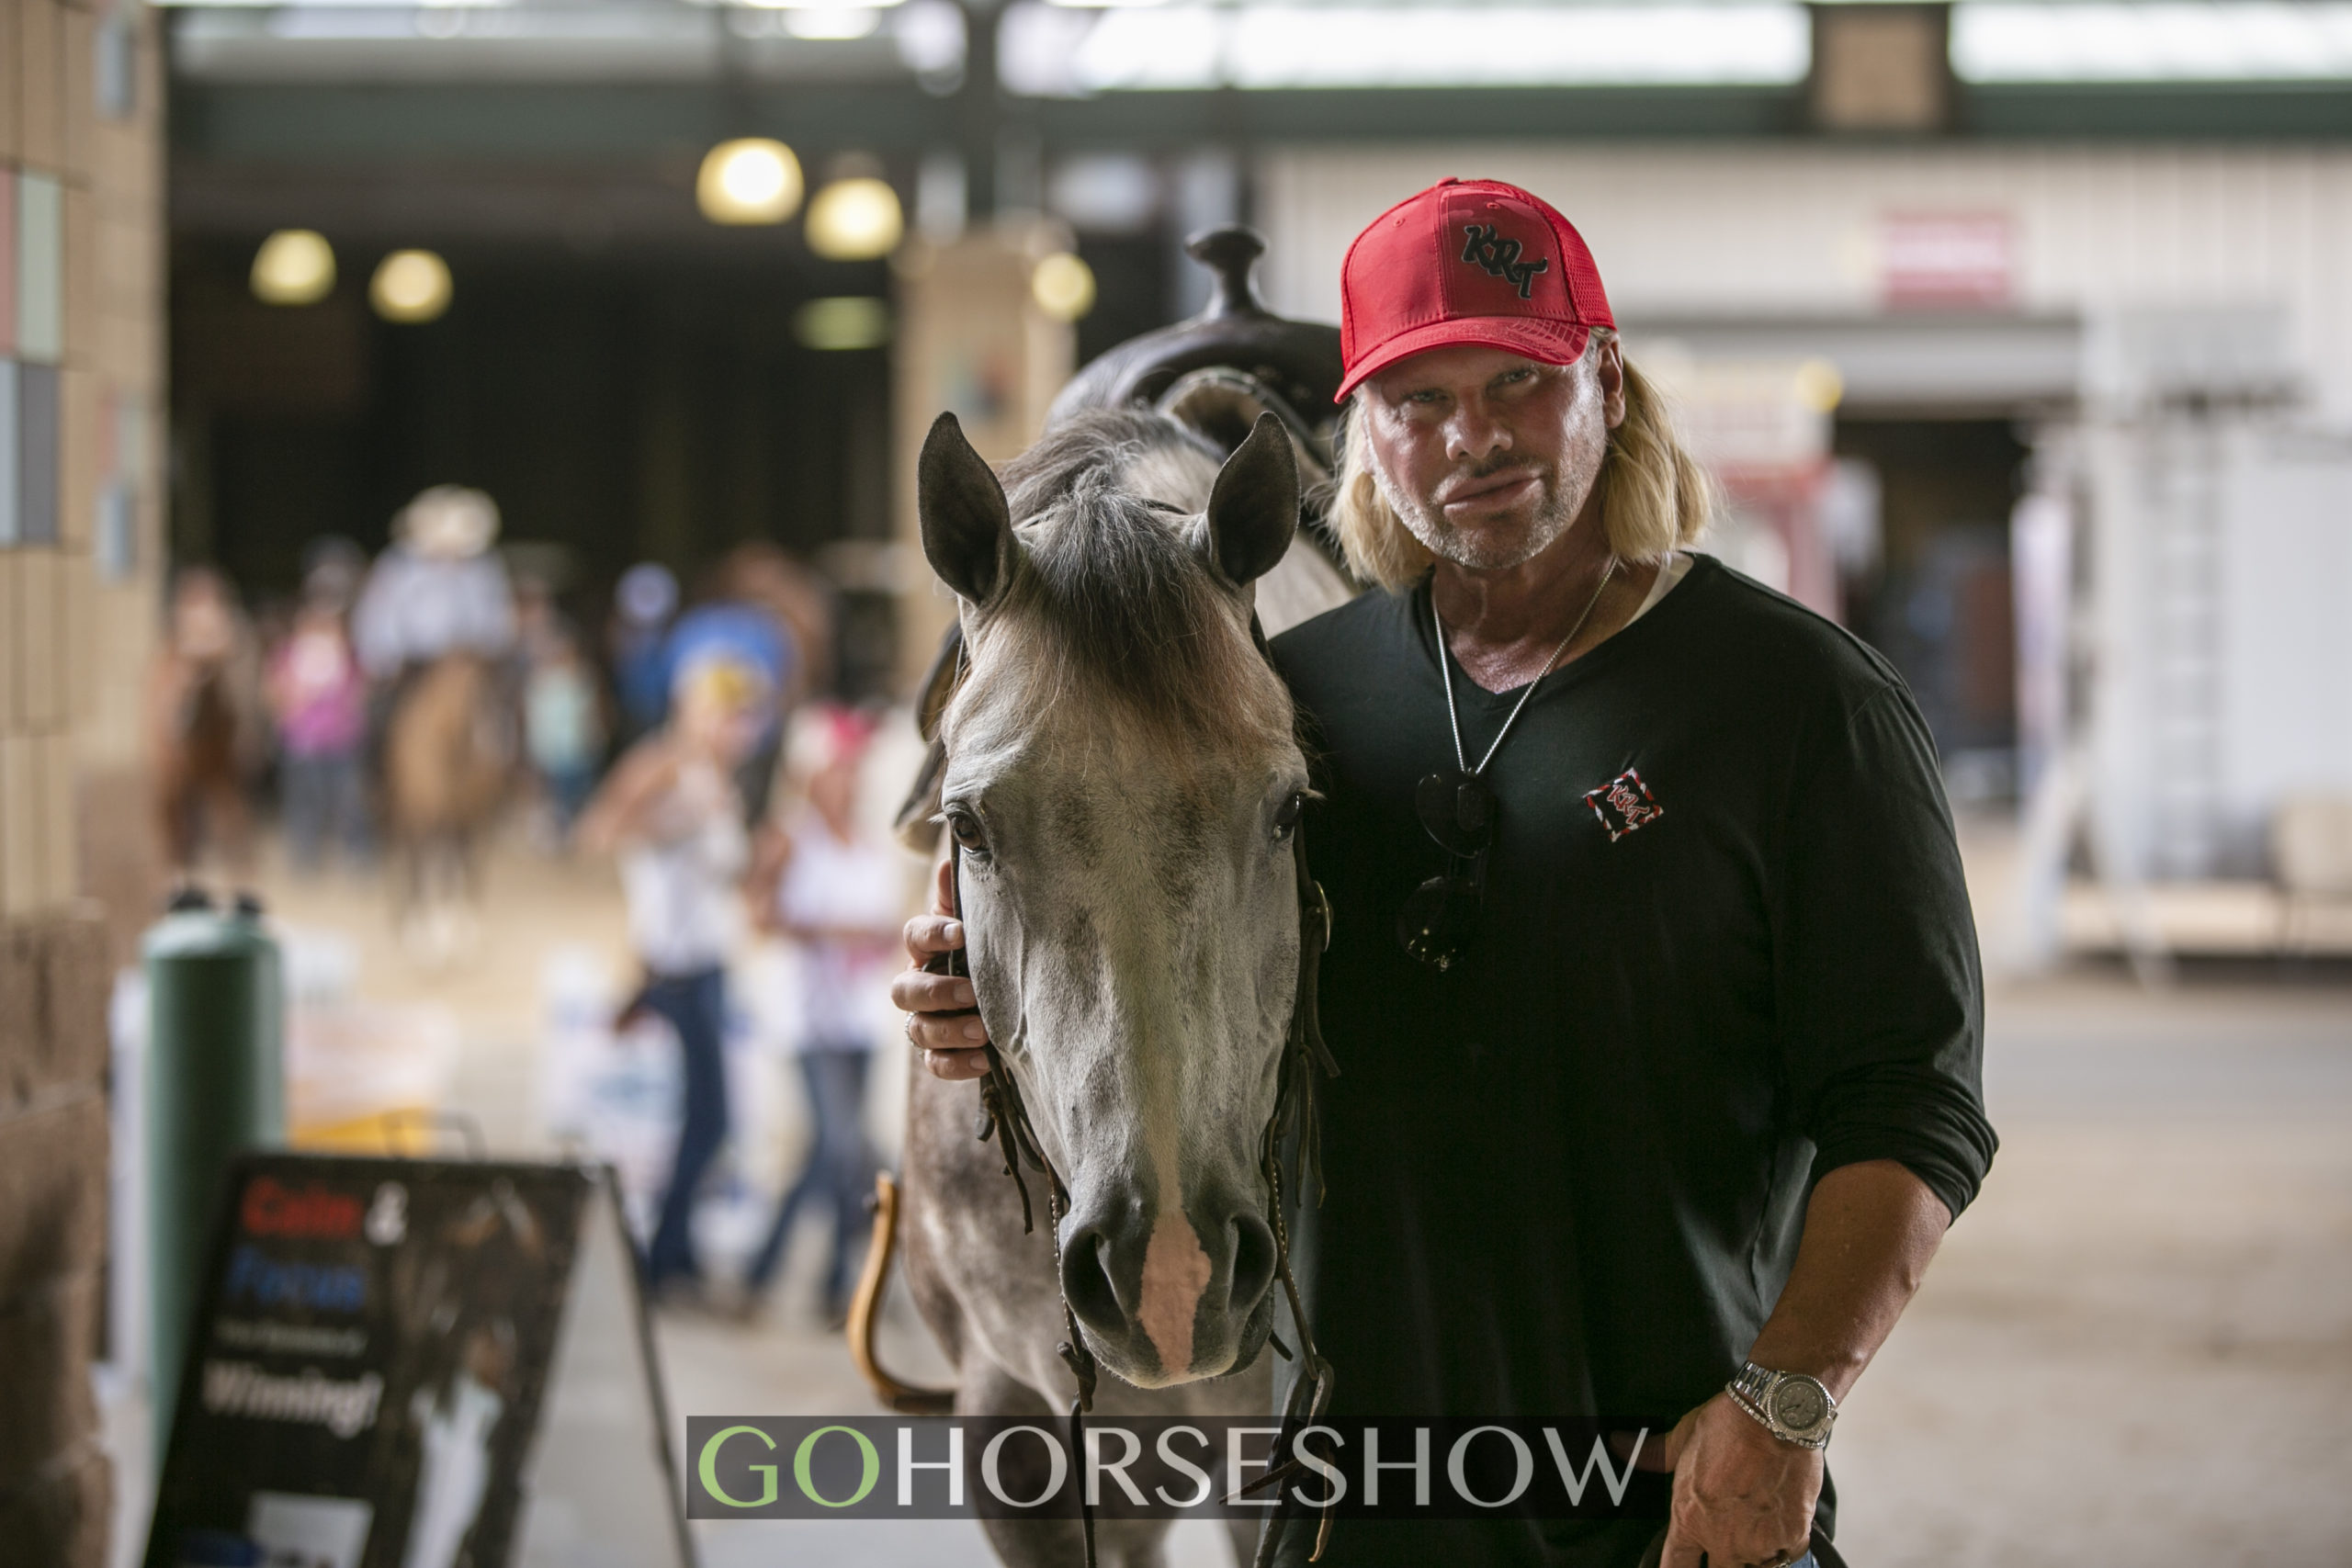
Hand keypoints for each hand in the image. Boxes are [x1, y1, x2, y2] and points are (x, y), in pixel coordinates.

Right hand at [890, 858, 991, 1080]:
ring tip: (983, 1030)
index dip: (932, 935)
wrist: (1012, 991)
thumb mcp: (981, 921)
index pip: (914, 936)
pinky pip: (936, 1063)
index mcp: (926, 948)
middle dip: (936, 991)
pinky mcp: (941, 1053)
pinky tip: (984, 1059)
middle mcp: (918, 985)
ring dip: (948, 1030)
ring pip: (918, 1030)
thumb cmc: (989, 947)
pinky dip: (957, 1064)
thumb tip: (951, 862)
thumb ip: (963, 896)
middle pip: (904, 991)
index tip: (962, 932)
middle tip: (970, 991)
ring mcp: (926, 1022)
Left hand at [1656, 1392, 1820, 1567]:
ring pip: (1755, 1565)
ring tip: (1755, 1526)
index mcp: (1689, 1519)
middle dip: (1721, 1560)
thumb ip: (1654, 1455)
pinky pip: (1787, 1555)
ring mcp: (1759, 1542)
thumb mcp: (1682, 1438)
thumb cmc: (1727, 1426)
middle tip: (1727, 1539)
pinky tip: (1780, 1525)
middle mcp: (1723, 1539)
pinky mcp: (1792, 1536)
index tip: (1682, 1566)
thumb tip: (1621, 1444)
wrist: (1774, 1417)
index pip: (1674, 1566)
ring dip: (1754, 1552)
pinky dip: (1784, 1544)